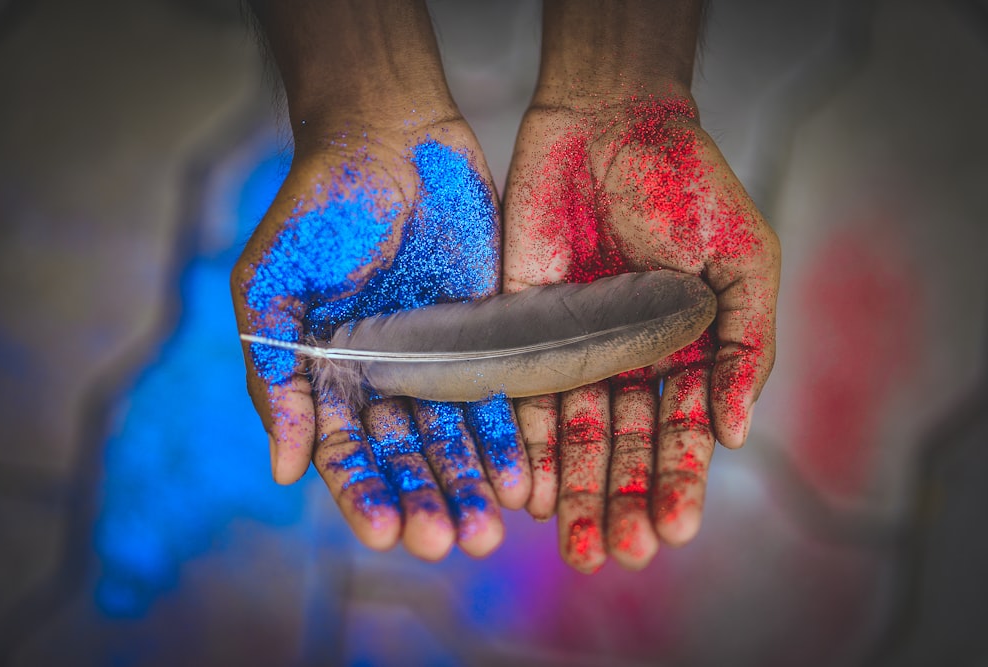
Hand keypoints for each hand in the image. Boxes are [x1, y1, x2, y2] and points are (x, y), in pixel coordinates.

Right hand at [232, 1, 528, 560]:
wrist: (389, 141)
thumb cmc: (317, 209)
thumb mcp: (271, 286)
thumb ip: (276, 374)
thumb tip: (285, 470)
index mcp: (326, 377)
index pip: (344, 453)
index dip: (362, 494)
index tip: (383, 532)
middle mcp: (383, 380)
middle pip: (404, 458)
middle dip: (424, 501)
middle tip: (445, 542)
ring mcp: (436, 361)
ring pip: (453, 439)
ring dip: (467, 487)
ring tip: (486, 532)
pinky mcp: (484, 336)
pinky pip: (497, 397)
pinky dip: (505, 441)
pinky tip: (519, 482)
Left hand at [504, 91, 779, 570]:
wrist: (609, 124)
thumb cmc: (689, 186)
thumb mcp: (744, 261)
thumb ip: (745, 347)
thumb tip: (735, 435)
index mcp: (686, 354)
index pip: (683, 434)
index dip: (680, 482)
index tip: (673, 530)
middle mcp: (628, 364)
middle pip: (624, 448)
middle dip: (622, 502)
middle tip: (618, 552)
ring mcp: (573, 350)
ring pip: (572, 435)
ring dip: (574, 491)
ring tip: (576, 543)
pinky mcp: (522, 329)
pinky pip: (522, 395)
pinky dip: (524, 442)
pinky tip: (527, 489)